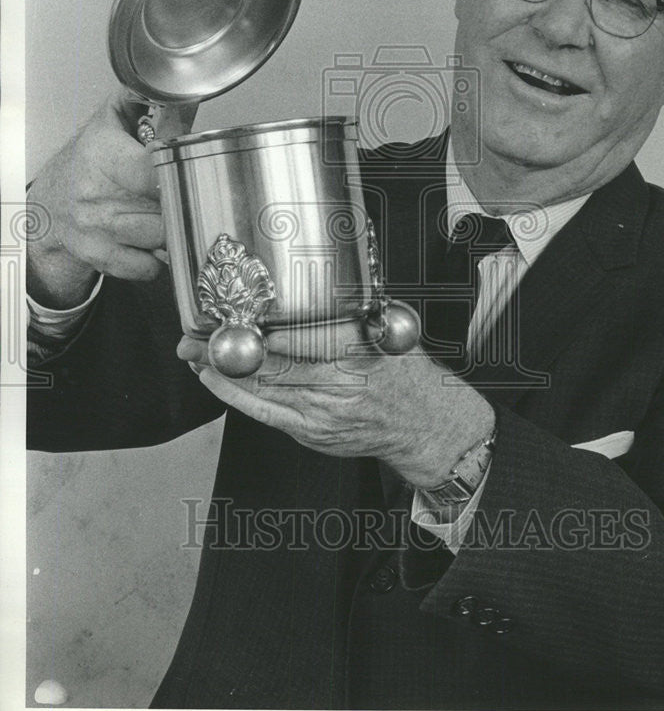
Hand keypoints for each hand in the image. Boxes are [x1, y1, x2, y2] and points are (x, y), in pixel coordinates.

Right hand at [27, 86, 196, 307]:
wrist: (51, 201)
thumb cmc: (89, 160)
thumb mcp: (111, 123)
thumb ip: (145, 104)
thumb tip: (179, 90)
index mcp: (102, 156)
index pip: (153, 170)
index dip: (179, 170)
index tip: (187, 167)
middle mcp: (96, 195)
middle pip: (166, 207)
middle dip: (183, 201)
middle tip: (185, 193)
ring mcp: (97, 229)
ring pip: (162, 237)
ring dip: (173, 228)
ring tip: (167, 213)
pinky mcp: (99, 256)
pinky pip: (148, 267)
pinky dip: (158, 259)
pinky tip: (152, 241)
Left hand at [178, 322, 495, 488]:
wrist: (423, 425)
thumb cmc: (404, 372)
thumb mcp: (387, 328)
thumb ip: (347, 310)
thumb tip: (310, 278)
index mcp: (359, 349)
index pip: (301, 338)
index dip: (262, 330)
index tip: (233, 313)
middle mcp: (339, 383)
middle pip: (272, 364)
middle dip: (228, 349)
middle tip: (194, 332)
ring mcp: (323, 412)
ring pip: (262, 389)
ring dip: (223, 370)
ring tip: (194, 351)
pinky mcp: (312, 432)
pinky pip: (264, 413)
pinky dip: (235, 396)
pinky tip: (213, 380)